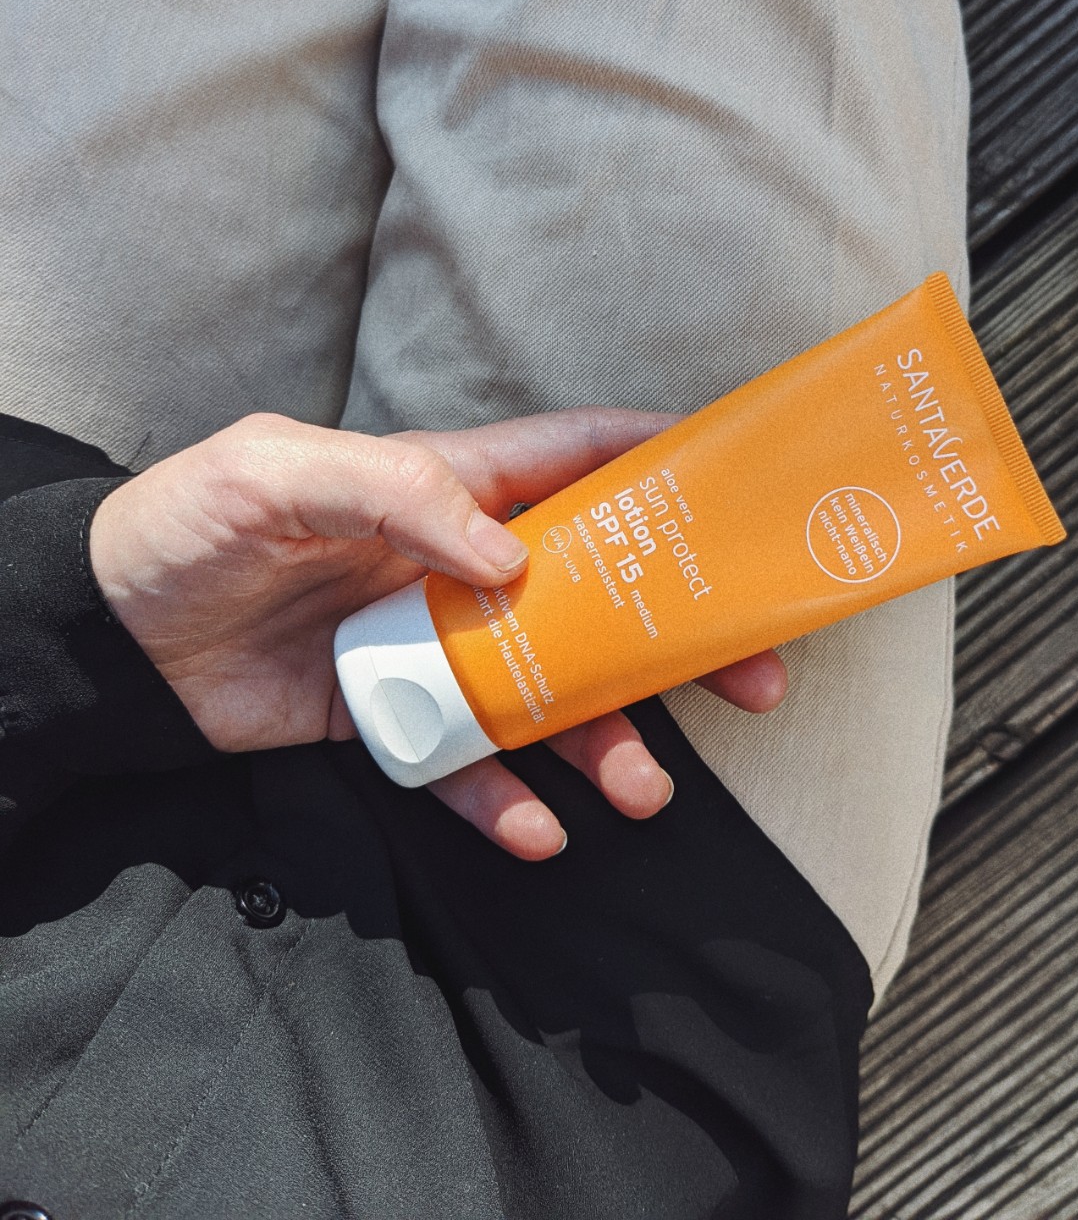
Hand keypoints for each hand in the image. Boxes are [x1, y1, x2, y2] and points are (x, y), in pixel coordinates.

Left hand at [89, 411, 786, 858]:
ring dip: (610, 740)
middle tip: (754, 675)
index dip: (659, 463)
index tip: (741, 488)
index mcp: (445, 486)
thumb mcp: (276, 474)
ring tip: (646, 789)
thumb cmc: (188, 527)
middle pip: (598, 593)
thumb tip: (510, 555)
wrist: (111, 640)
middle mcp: (459, 564)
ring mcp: (436, 646)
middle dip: (679, 633)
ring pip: (552, 694)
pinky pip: (470, 763)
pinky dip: (509, 799)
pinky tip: (540, 831)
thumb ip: (394, 493)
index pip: (573, 459)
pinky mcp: (398, 717)